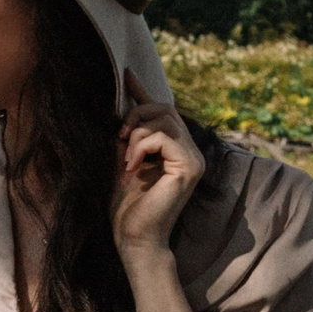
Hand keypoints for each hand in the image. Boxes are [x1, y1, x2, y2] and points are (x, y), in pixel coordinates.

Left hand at [110, 97, 204, 257]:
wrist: (133, 237)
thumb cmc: (126, 205)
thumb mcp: (122, 159)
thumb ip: (127, 133)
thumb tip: (122, 102)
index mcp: (176, 149)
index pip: (162, 110)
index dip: (143, 90)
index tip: (126, 74)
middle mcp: (190, 151)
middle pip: (164, 107)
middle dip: (136, 115)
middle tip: (118, 137)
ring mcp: (194, 158)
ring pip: (163, 119)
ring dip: (136, 135)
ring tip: (126, 159)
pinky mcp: (190, 166)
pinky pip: (164, 137)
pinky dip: (142, 147)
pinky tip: (133, 166)